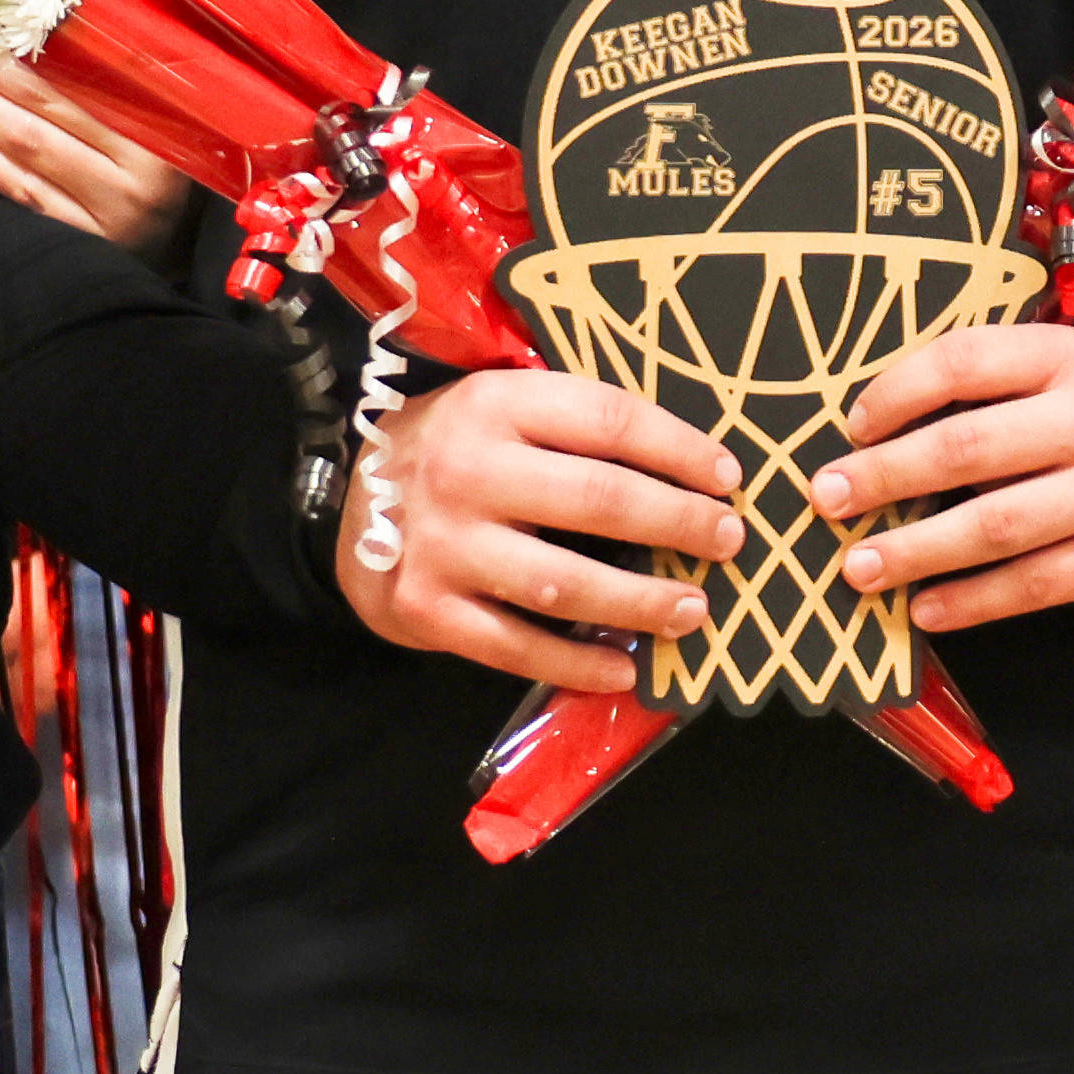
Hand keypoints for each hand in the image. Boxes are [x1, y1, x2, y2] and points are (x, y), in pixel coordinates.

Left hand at [0, 47, 197, 258]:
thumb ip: (130, 68)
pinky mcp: (81, 244)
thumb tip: (67, 9)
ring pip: (22, 160)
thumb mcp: (170, 110)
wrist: (183, 239)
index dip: (25, 55)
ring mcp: (107, 220)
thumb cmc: (174, 154)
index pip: (80, 89)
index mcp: (163, 141)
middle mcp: (135, 185)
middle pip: (38, 125)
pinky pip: (19, 193)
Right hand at [337, 366, 742, 691]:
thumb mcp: (497, 408)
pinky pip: (518, 646)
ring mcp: (445, 544)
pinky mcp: (428, 609)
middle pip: (598, 500)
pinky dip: (577, 663)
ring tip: (692, 611)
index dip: (680, 451)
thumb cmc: (448, 451)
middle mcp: (467, 470)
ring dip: (641, 602)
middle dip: (678, 524)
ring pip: (566, 582)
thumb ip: (570, 426)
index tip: (727, 477)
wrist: (346, 507)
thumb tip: (689, 463)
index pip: (609, 421)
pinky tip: (622, 669)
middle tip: (727, 541)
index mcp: (495, 404)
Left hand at [815, 323, 1073, 631]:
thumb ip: (978, 392)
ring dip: (916, 550)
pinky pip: (1030, 585)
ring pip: (995, 526)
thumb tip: (863, 433)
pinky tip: (924, 608)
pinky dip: (970, 602)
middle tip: (828, 499)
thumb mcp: (1048, 381)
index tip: (852, 427)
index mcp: (1065, 358)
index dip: (898, 392)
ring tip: (860, 567)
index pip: (965, 361)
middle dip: (887, 476)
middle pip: (970, 448)